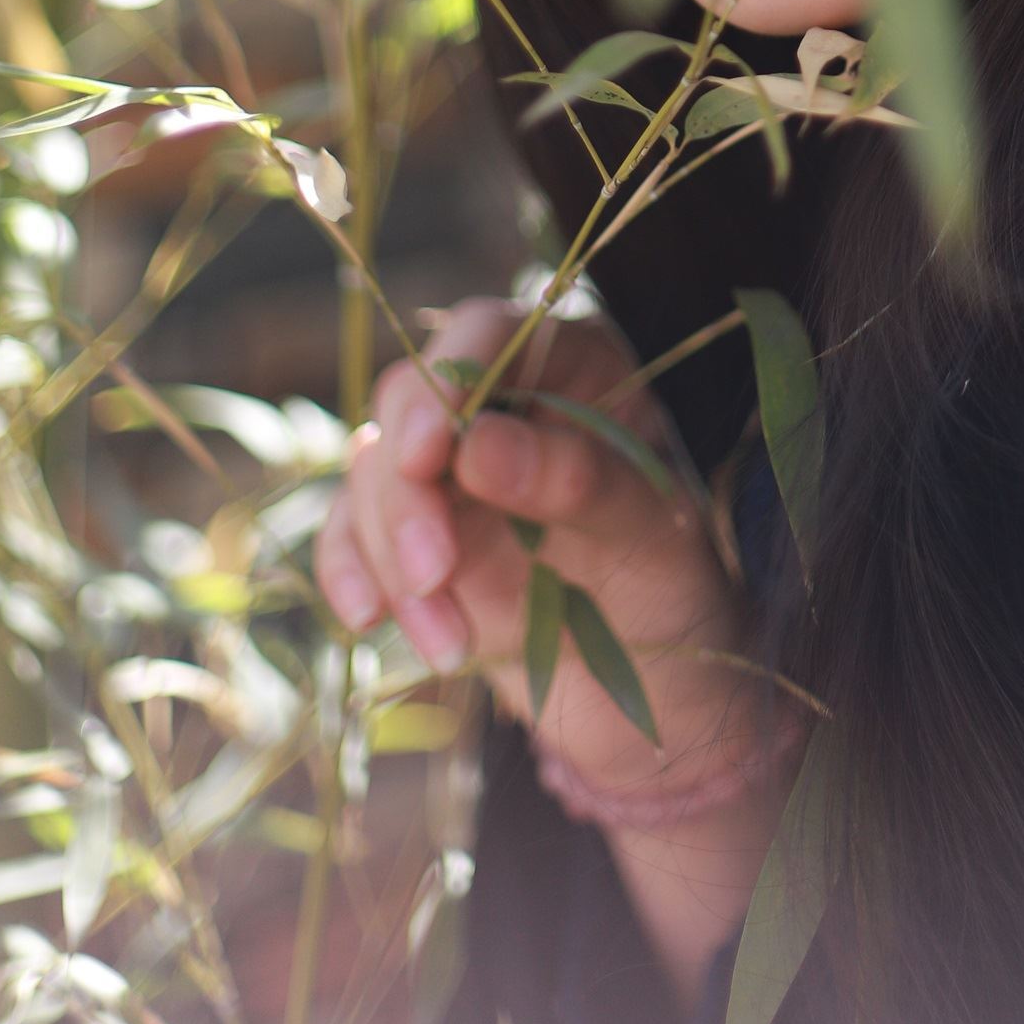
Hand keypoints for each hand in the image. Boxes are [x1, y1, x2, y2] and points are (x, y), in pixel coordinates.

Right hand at [315, 298, 774, 803]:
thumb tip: (476, 445)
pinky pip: (350, 530)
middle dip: (406, 491)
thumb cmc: (673, 586)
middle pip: (411, 402)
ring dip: (388, 554)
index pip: (491, 332)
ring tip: (451, 641)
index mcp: (574, 368)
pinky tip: (369, 620)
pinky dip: (350, 572)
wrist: (656, 690)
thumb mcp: (651, 532)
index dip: (447, 378)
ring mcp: (450, 468)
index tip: (428, 453)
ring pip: (373, 469)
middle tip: (432, 574)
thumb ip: (576, 480)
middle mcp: (502, 402)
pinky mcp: (413, 533)